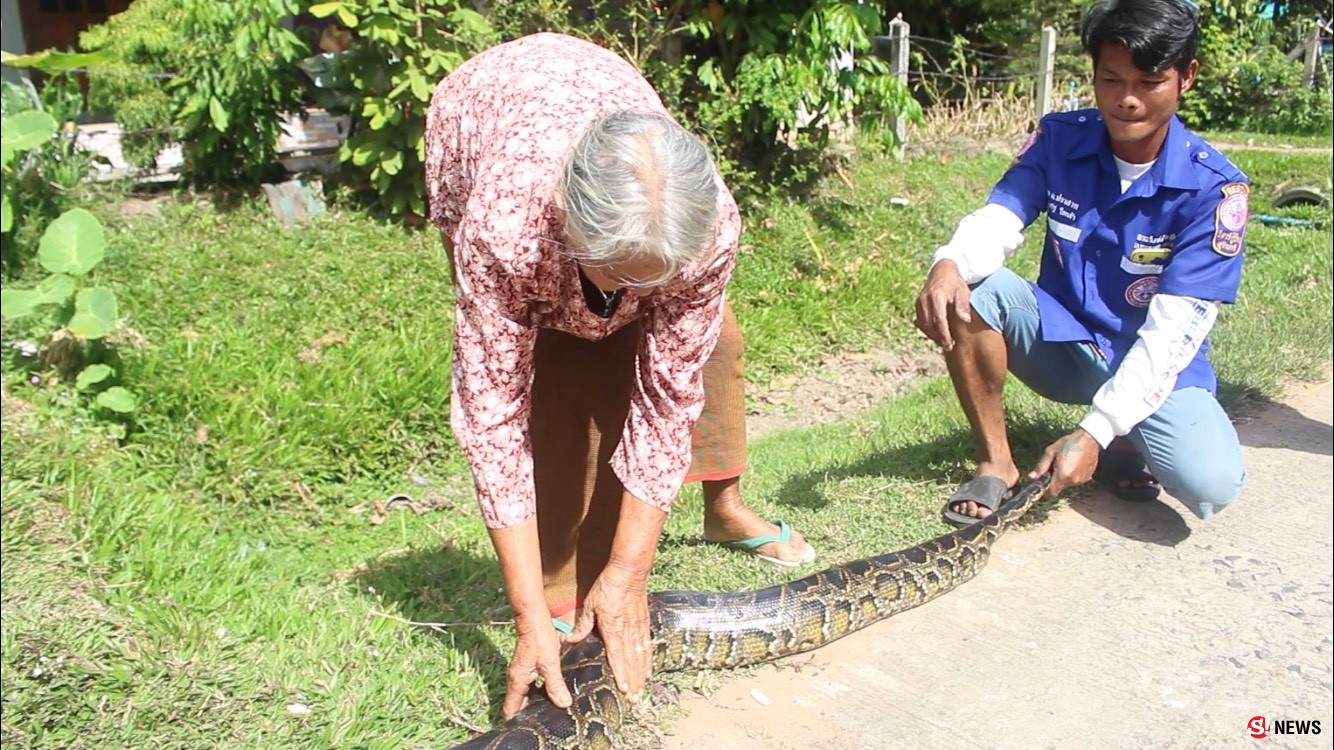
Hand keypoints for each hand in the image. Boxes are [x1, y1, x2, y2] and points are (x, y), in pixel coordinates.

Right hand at [501, 613, 573, 719]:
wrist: (533, 617)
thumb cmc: (539, 638)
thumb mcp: (550, 662)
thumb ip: (555, 684)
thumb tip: (563, 704)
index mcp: (517, 681)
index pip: (511, 708)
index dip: (517, 721)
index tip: (528, 728)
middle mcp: (516, 678)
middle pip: (518, 703)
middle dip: (527, 714)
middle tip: (543, 722)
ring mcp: (521, 672)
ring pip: (524, 694)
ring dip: (533, 702)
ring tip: (548, 711)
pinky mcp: (527, 666)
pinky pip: (530, 684)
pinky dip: (537, 691)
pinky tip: (550, 692)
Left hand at [565, 561, 652, 701]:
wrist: (629, 571)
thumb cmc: (608, 586)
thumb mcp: (590, 604)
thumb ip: (583, 624)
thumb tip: (570, 639)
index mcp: (612, 628)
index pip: (617, 656)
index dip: (621, 673)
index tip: (625, 689)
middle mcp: (627, 631)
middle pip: (631, 661)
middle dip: (633, 681)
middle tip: (635, 699)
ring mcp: (638, 627)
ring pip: (640, 656)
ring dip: (641, 674)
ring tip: (642, 690)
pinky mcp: (644, 622)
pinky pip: (647, 645)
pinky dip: (648, 659)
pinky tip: (648, 670)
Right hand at [914, 260, 972, 350]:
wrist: (942, 270)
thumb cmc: (955, 283)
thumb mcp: (963, 291)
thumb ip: (963, 305)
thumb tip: (965, 320)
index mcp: (936, 296)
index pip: (939, 320)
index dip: (944, 334)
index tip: (951, 343)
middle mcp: (925, 299)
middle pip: (929, 324)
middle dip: (938, 337)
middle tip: (948, 346)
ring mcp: (919, 302)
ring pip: (923, 324)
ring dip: (933, 335)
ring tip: (943, 342)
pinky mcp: (917, 304)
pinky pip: (920, 321)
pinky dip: (928, 329)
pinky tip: (937, 334)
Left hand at [1031, 428, 1100, 495]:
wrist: (1089, 439)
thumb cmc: (1068, 443)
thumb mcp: (1051, 452)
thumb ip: (1041, 466)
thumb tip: (1031, 477)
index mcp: (1062, 476)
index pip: (1052, 493)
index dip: (1046, 488)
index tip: (1044, 480)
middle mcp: (1073, 481)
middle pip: (1060, 487)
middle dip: (1055, 479)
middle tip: (1056, 465)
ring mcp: (1082, 480)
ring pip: (1068, 483)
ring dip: (1065, 476)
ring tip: (1067, 462)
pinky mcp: (1088, 476)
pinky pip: (1077, 479)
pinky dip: (1074, 474)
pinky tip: (1075, 463)